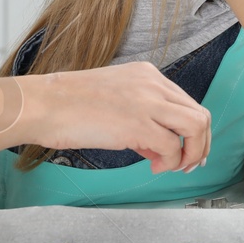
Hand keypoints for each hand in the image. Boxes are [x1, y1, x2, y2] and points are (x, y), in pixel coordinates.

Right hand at [26, 63, 212, 173]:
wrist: (44, 105)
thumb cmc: (69, 106)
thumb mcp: (115, 101)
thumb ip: (141, 118)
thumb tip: (159, 148)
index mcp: (147, 75)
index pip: (186, 102)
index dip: (192, 131)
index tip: (185, 151)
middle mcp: (153, 84)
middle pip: (199, 114)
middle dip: (199, 144)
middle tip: (187, 165)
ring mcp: (148, 102)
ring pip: (197, 126)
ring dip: (191, 153)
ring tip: (174, 167)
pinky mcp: (138, 124)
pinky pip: (173, 147)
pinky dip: (169, 162)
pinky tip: (154, 167)